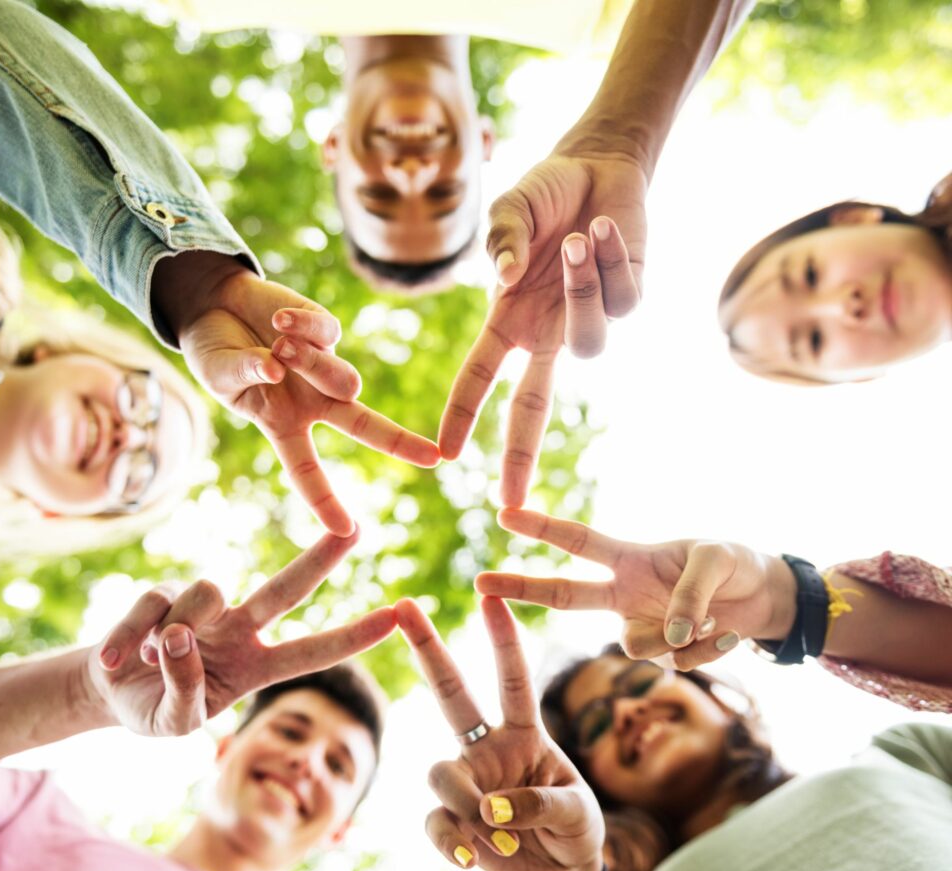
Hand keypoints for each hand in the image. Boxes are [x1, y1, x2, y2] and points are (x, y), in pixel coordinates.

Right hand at [86, 529, 396, 735]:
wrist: (109, 693)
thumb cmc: (156, 707)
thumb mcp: (176, 721)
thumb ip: (185, 689)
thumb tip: (177, 636)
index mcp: (258, 666)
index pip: (312, 652)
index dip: (352, 636)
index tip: (395, 617)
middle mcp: (239, 628)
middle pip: (287, 588)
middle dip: (322, 560)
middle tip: (356, 530)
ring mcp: (202, 608)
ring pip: (207, 593)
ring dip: (173, 633)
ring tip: (146, 663)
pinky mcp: (160, 594)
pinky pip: (151, 606)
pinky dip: (127, 640)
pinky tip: (114, 663)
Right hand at [154, 254, 439, 535]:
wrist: (215, 307)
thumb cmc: (216, 354)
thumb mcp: (219, 374)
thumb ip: (245, 374)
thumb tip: (277, 368)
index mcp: (285, 425)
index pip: (307, 471)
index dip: (325, 501)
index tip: (348, 531)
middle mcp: (312, 401)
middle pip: (364, 425)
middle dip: (400, 442)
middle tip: (434, 458)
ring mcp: (323, 366)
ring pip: (345, 380)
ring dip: (312, 365)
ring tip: (278, 347)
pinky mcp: (325, 329)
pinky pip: (328, 334)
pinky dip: (302, 327)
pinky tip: (278, 321)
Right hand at [399, 596, 604, 870]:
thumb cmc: (575, 830)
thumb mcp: (577, 812)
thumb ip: (541, 803)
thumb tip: (490, 810)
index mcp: (526, 732)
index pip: (513, 679)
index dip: (502, 639)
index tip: (489, 597)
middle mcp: (488, 747)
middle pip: (451, 693)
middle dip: (429, 648)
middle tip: (404, 607)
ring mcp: (467, 782)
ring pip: (440, 772)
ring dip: (467, 804)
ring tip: (500, 837)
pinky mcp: (452, 821)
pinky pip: (436, 822)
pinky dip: (453, 843)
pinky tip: (474, 861)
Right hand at [439, 152, 645, 506]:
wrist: (598, 165)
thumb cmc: (544, 192)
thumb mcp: (508, 210)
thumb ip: (501, 242)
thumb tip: (509, 279)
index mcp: (508, 321)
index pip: (479, 377)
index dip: (461, 415)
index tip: (445, 454)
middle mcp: (546, 333)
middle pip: (530, 406)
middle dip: (520, 454)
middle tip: (512, 501)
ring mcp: (587, 320)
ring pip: (589, 344)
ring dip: (582, 289)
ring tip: (578, 236)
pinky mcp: (629, 299)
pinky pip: (622, 302)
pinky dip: (611, 261)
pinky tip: (603, 229)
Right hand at [476, 508, 797, 671]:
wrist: (765, 598)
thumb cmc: (736, 564)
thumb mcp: (716, 561)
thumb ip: (685, 595)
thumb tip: (665, 638)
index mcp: (631, 558)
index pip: (578, 541)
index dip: (542, 527)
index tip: (505, 514)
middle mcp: (625, 593)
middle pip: (563, 595)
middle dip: (522, 586)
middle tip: (481, 581)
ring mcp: (641, 625)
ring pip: (634, 646)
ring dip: (678, 636)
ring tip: (715, 619)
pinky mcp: (665, 651)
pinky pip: (672, 661)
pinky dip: (704, 650)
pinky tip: (725, 634)